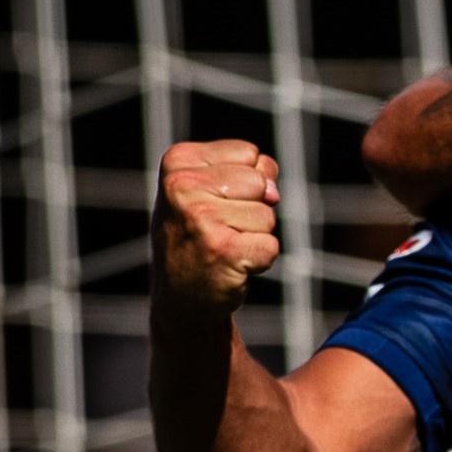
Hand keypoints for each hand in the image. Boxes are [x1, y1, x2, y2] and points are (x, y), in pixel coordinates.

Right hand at [155, 139, 282, 319]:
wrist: (180, 296)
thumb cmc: (199, 236)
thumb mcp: (210, 190)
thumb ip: (249, 172)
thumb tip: (272, 190)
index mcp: (179, 161)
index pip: (250, 155)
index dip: (246, 183)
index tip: (214, 203)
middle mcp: (183, 186)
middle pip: (261, 183)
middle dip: (252, 209)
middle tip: (220, 229)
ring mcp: (200, 218)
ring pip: (268, 216)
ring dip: (254, 235)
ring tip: (223, 246)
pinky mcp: (222, 250)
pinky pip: (271, 246)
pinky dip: (260, 259)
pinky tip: (230, 265)